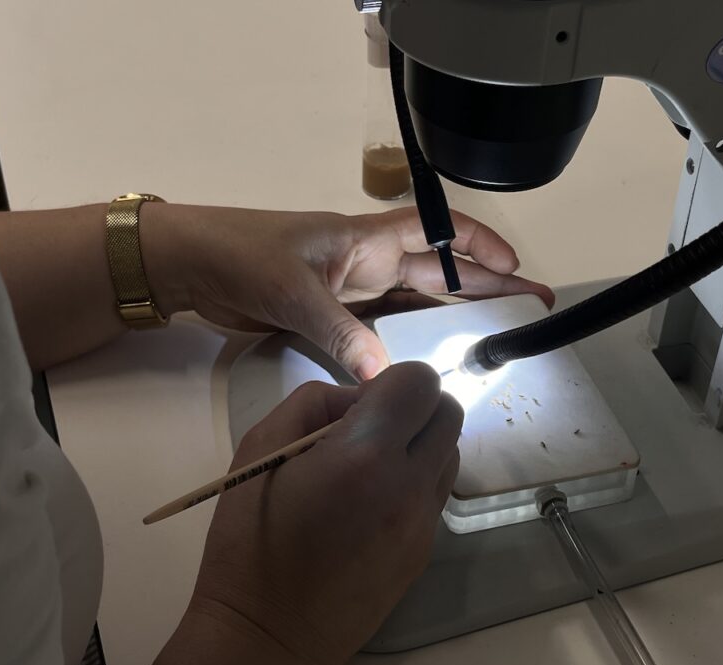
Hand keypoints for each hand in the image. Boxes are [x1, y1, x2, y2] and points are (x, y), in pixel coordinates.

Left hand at [142, 205, 553, 379]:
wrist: (192, 266)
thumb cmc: (243, 257)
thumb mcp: (293, 291)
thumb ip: (341, 331)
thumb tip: (387, 375)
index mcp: (366, 239)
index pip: (437, 231)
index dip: (479, 246)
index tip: (515, 268)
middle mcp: (368, 263)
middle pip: (439, 273)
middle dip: (486, 286)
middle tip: (530, 308)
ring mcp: (352, 292)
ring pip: (417, 304)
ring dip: (455, 316)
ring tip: (497, 335)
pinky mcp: (333, 317)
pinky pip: (384, 329)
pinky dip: (411, 342)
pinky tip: (433, 359)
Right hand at [190, 362, 462, 664]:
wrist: (269, 636)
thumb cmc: (249, 541)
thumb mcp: (260, 448)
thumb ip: (316, 403)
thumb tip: (359, 400)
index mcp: (365, 452)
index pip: (421, 382)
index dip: (393, 383)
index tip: (360, 407)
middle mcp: (409, 484)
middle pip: (449, 413)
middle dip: (414, 408)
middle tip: (368, 432)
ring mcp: (424, 522)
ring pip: (449, 454)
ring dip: (420, 446)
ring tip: (370, 470)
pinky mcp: (426, 551)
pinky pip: (436, 495)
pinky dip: (415, 484)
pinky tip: (371, 508)